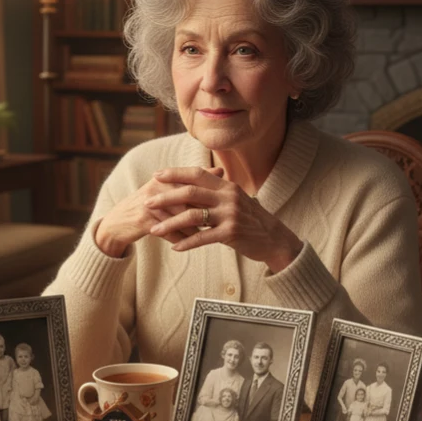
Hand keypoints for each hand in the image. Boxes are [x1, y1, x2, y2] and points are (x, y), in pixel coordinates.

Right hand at [93, 168, 225, 256]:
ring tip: (209, 234)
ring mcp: (149, 204)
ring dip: (196, 228)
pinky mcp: (143, 220)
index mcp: (166, 178)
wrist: (118, 223)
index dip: (211, 192)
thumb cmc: (150, 207)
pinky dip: (181, 239)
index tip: (226, 202)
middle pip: (188, 199)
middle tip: (221, 220)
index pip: (194, 181)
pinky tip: (192, 244)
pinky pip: (168, 231)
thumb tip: (221, 170)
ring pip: (179, 217)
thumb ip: (193, 181)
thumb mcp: (169, 191)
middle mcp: (157, 188)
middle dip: (206, 211)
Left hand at [146, 167, 303, 272]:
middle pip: (190, 193)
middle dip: (165, 198)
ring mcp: (230, 215)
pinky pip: (203, 237)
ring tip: (154, 230)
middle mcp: (228, 196)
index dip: (175, 173)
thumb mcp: (235, 200)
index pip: (197, 174)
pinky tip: (174, 247)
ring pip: (193, 216)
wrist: (274, 239)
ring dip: (170, 223)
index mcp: (227, 185)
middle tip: (147, 202)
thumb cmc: (250, 220)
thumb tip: (193, 183)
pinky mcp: (231, 233)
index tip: (156, 175)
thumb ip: (216, 191)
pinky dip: (186, 242)